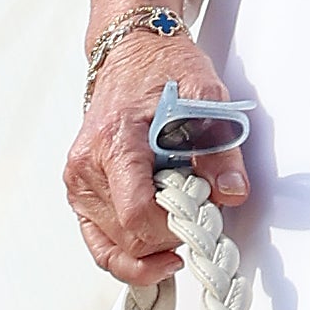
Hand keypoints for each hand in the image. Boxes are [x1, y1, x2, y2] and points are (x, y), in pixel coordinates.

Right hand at [66, 0, 242, 287]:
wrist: (134, 51)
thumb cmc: (165, 69)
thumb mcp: (207, 97)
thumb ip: (221, 149)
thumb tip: (231, 192)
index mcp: (115, 141)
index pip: (136, 212)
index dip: (172, 228)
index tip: (201, 218)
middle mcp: (87, 165)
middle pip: (127, 236)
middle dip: (168, 237)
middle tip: (199, 214)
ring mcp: (78, 181)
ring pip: (112, 245)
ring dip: (151, 247)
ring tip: (182, 225)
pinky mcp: (80, 190)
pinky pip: (98, 242)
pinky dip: (127, 256)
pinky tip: (156, 257)